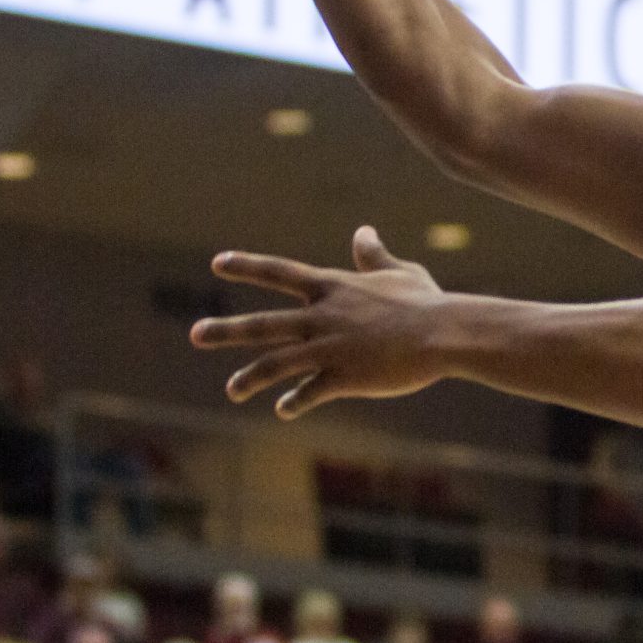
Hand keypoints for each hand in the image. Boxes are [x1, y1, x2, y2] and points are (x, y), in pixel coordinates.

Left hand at [193, 227, 451, 417]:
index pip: (280, 272)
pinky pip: (309, 392)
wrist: (446, 333)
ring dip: (250, 377)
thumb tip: (363, 232)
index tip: (218, 263)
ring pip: (276, 363)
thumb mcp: (400, 273)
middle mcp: (322, 316)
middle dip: (226, 329)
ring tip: (232, 389)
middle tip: (196, 334)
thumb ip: (374, 256)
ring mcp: (329, 347)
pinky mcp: (343, 377)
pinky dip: (294, 402)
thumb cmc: (427, 302)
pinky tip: (283, 410)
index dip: (248, 266)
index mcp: (333, 287)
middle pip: (264, 323)